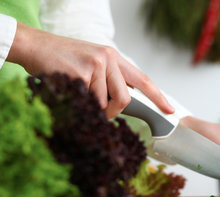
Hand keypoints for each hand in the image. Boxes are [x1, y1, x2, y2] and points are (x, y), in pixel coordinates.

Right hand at [7, 22, 173, 118]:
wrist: (35, 46)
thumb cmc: (63, 59)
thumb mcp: (92, 63)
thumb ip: (110, 79)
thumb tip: (125, 102)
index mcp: (113, 57)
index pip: (143, 79)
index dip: (158, 97)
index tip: (170, 110)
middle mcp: (108, 58)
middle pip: (125, 99)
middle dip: (114, 112)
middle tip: (102, 112)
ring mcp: (96, 65)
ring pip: (105, 103)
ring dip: (93, 108)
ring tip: (79, 94)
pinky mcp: (82, 73)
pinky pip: (89, 102)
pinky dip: (81, 103)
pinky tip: (70, 89)